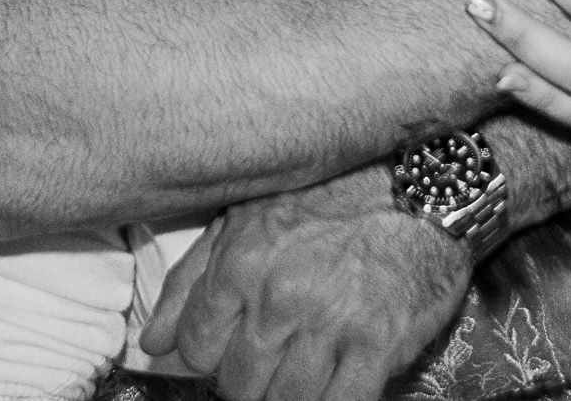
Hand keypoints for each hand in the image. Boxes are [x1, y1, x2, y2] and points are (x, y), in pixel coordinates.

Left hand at [140, 166, 470, 400]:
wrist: (419, 191)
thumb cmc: (327, 201)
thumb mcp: (245, 220)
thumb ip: (191, 281)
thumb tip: (151, 345)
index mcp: (239, 261)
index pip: (196, 348)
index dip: (211, 353)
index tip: (230, 344)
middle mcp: (279, 296)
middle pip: (237, 385)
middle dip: (248, 378)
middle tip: (272, 355)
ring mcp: (328, 324)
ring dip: (288, 393)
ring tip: (303, 362)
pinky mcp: (377, 347)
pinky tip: (334, 380)